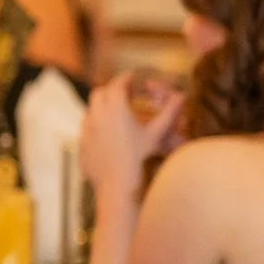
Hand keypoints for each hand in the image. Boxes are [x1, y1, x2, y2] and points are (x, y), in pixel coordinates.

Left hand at [81, 73, 184, 201]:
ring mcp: (85, 131)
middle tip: (125, 92)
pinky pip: (87, 130)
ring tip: (118, 113)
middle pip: (99, 93)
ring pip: (91, 111)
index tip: (133, 77)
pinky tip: (109, 134)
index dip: (126, 78)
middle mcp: (95, 116)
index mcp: (114, 108)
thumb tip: (182, 96)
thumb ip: (169, 113)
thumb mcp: (157, 134)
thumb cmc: (141, 159)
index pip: (117, 83)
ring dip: (102, 108)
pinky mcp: (81, 146)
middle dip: (111, 89)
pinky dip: (96, 126)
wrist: (119, 186)